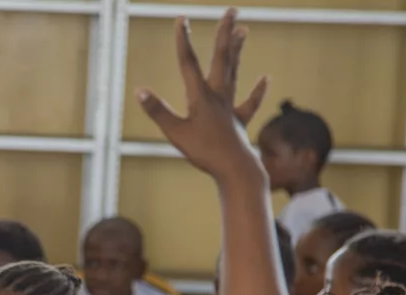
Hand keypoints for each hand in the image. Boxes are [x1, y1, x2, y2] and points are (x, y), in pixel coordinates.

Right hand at [137, 10, 266, 181]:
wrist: (235, 168)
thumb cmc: (204, 152)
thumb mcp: (175, 133)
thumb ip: (158, 111)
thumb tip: (140, 91)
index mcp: (201, 96)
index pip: (189, 62)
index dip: (184, 40)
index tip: (182, 18)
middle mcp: (219, 95)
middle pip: (221, 58)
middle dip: (225, 33)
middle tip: (232, 10)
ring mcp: (230, 106)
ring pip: (235, 72)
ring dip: (238, 51)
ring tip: (244, 30)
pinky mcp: (239, 121)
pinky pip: (249, 103)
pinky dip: (257, 91)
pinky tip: (265, 78)